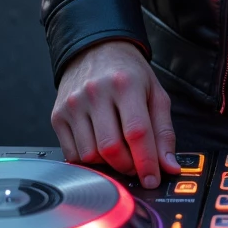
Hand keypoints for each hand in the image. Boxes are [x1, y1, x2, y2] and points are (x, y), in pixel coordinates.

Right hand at [52, 39, 179, 188]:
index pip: (136, 132)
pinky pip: (72, 154)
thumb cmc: (128, 72)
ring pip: (89, 155)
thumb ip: (164, 131)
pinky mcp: (58, 115)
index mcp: (126, 84)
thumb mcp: (155, 93)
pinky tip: (99, 148)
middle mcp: (96, 92)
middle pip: (111, 148)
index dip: (146, 162)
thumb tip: (169, 165)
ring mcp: (73, 104)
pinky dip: (88, 161)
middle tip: (136, 165)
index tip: (152, 179)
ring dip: (107, 165)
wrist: (96, 48)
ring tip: (119, 153)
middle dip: (127, 166)